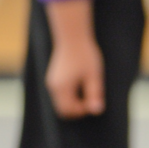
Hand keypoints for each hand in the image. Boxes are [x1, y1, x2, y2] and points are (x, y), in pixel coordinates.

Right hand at [44, 0, 104, 118]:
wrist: (72, 36)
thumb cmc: (85, 54)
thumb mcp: (94, 75)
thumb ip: (94, 94)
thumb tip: (96, 111)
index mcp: (62, 88)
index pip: (69, 110)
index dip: (83, 110)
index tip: (95, 100)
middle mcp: (53, 86)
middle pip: (63, 109)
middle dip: (78, 108)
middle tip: (92, 98)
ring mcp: (52, 82)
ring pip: (62, 102)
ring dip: (75, 102)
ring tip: (88, 88)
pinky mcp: (54, 77)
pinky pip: (61, 94)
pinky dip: (71, 95)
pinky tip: (82, 84)